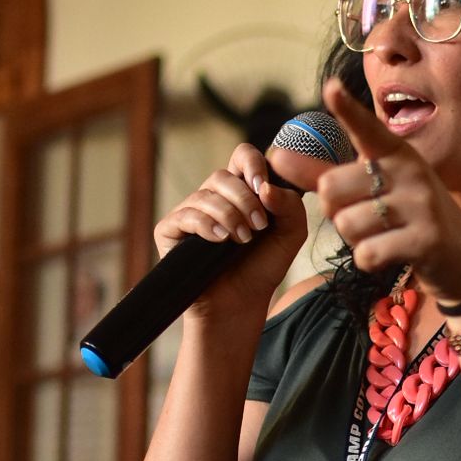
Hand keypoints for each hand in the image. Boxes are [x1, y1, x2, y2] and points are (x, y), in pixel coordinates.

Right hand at [151, 143, 309, 314]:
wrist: (241, 303)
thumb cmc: (262, 266)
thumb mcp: (290, 234)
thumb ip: (290, 206)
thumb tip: (265, 187)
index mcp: (241, 190)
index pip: (242, 156)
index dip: (253, 164)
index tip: (264, 187)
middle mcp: (213, 197)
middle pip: (223, 175)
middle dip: (245, 199)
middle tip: (259, 225)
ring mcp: (190, 212)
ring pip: (206, 195)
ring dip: (230, 216)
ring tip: (242, 240)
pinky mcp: (170, 230)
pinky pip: (186, 215)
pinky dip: (207, 225)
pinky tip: (221, 240)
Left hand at [316, 78, 460, 303]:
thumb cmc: (408, 217)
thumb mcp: (373, 188)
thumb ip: (322, 174)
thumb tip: (276, 156)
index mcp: (396, 153)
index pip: (367, 128)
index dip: (347, 109)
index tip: (330, 87)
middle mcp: (410, 172)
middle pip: (332, 188)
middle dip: (334, 211)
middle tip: (363, 217)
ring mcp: (421, 205)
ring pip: (347, 224)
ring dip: (355, 239)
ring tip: (384, 236)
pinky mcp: (426, 240)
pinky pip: (366, 252)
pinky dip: (369, 260)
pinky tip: (390, 255)